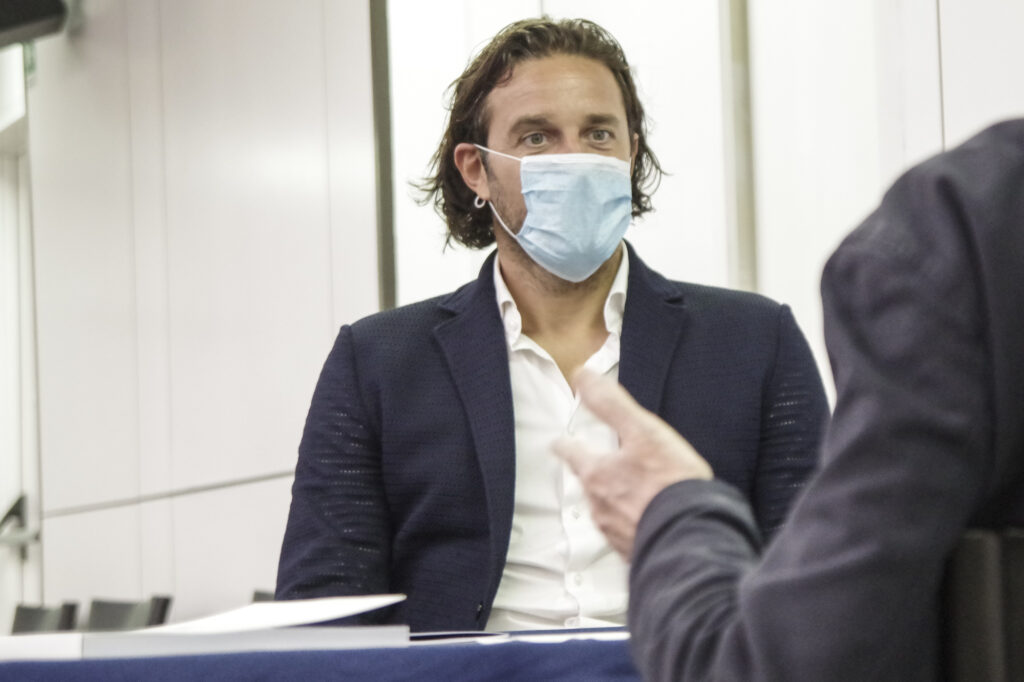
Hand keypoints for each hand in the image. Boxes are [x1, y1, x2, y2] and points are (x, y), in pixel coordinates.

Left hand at [553, 369, 712, 558]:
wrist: (692, 537)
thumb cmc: (669, 482)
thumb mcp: (643, 431)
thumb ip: (611, 404)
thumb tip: (582, 375)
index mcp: (597, 474)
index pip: (571, 454)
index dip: (565, 445)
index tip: (558, 443)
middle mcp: (599, 506)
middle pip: (588, 485)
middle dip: (592, 475)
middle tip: (596, 467)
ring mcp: (616, 533)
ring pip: (607, 512)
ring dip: (614, 502)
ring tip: (627, 495)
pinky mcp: (636, 553)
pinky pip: (628, 536)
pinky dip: (634, 525)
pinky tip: (647, 523)